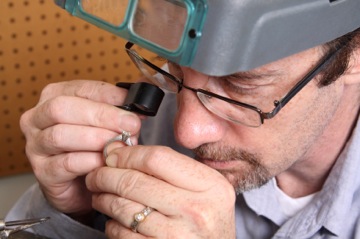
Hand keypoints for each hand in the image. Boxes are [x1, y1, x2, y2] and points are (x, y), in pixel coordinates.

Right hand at [20, 80, 140, 216]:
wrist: (80, 185)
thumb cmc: (92, 148)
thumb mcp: (106, 123)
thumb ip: (120, 110)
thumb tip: (142, 103)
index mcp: (55, 97)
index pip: (80, 89)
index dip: (109, 96)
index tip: (133, 105)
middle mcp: (38, 118)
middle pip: (62, 108)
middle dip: (101, 115)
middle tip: (130, 125)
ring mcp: (35, 145)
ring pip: (60, 135)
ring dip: (96, 138)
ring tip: (120, 144)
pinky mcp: (42, 171)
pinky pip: (65, 163)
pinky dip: (89, 161)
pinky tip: (106, 162)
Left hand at [86, 145, 235, 238]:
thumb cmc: (207, 220)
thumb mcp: (205, 190)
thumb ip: (170, 168)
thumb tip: (119, 150)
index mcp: (210, 186)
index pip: (157, 158)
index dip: (127, 154)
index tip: (113, 156)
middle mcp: (196, 210)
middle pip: (135, 182)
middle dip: (105, 176)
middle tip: (96, 176)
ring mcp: (177, 236)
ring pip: (123, 208)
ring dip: (103, 199)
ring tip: (100, 196)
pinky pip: (122, 235)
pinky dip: (112, 225)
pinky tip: (115, 221)